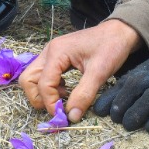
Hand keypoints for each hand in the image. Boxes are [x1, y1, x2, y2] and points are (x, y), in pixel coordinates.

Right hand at [20, 19, 143, 121]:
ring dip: (43, 93)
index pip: (43, 84)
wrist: (119, 32)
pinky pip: (43, 75)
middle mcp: (49, 51)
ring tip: (63, 97)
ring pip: (33, 78)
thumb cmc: (111, 47)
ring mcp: (51, 53)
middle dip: (39, 98)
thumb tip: (71, 117)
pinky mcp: (56, 57)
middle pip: (28, 80)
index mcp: (57, 52)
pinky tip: (65, 89)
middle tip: (57, 107)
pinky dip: (49, 87)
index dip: (50, 103)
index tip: (63, 116)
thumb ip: (84, 94)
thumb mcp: (100, 72)